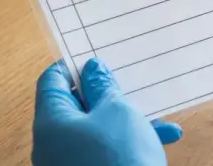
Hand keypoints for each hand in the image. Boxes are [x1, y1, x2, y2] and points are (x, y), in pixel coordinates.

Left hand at [32, 59, 182, 165]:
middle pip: (75, 106)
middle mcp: (52, 144)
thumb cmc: (120, 157)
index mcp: (50, 122)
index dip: (73, 65)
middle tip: (128, 83)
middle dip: (106, 95)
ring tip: (157, 119)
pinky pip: (104, 151)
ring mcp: (68, 163)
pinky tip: (162, 139)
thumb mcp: (117, 111)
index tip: (97, 57)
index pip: (52, 81)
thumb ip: (103, 86)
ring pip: (95, 130)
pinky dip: (128, 142)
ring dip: (126, 120)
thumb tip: (92, 70)